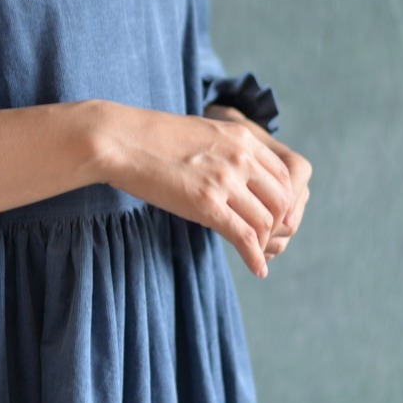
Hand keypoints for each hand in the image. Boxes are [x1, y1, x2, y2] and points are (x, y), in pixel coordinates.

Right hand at [90, 102, 295, 276]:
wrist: (119, 139)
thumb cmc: (148, 137)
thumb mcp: (199, 132)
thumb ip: (223, 149)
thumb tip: (229, 170)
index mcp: (241, 137)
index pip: (283, 174)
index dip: (282, 200)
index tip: (272, 216)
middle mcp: (240, 157)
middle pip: (281, 200)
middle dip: (277, 224)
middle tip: (266, 239)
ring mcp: (225, 180)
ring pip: (265, 221)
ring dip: (264, 243)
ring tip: (255, 254)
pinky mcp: (206, 204)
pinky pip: (245, 238)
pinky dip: (255, 258)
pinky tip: (257, 270)